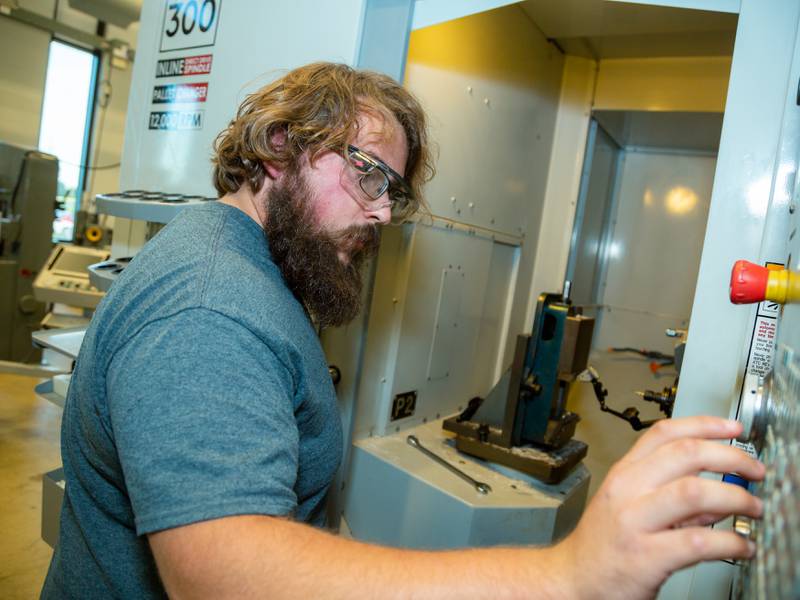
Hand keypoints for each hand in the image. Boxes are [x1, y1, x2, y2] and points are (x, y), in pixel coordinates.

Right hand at [558, 416, 763, 599]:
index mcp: (624, 473)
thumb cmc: (603, 544)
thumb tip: (717, 492)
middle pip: (685, 454)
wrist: (575, 579)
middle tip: (754, 470)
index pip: (664, 433)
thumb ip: (671, 495)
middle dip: (730, 457)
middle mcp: (628, 490)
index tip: (733, 428)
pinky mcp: (646, 556)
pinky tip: (741, 546)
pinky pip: (698, 542)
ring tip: (753, 509)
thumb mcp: (629, 506)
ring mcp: (635, 522)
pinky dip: (730, 543)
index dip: (704, 424)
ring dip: (734, 498)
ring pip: (693, 492)